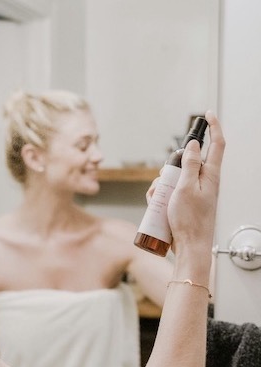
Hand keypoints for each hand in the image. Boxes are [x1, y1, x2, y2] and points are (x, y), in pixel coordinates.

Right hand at [168, 110, 224, 254]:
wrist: (190, 247)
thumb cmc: (190, 220)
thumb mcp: (187, 188)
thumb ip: (191, 164)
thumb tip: (194, 145)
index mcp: (211, 175)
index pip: (217, 145)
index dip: (213, 127)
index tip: (206, 115)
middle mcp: (204, 182)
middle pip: (186, 162)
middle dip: (169, 167)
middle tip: (164, 180)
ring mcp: (194, 192)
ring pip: (174, 177)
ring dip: (161, 184)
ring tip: (157, 197)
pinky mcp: (184, 203)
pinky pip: (169, 191)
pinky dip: (160, 195)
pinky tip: (155, 204)